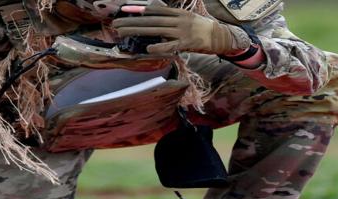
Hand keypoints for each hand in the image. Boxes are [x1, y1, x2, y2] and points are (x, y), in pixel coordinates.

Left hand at [111, 5, 251, 56]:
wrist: (220, 36)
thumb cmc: (200, 29)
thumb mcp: (186, 18)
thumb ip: (170, 18)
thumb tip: (154, 16)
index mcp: (177, 13)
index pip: (155, 10)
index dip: (139, 11)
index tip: (124, 12)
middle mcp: (178, 20)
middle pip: (150, 20)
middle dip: (132, 22)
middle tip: (116, 24)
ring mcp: (182, 32)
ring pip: (156, 30)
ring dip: (138, 31)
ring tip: (123, 33)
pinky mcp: (186, 44)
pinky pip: (170, 45)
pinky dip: (159, 47)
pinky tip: (147, 48)